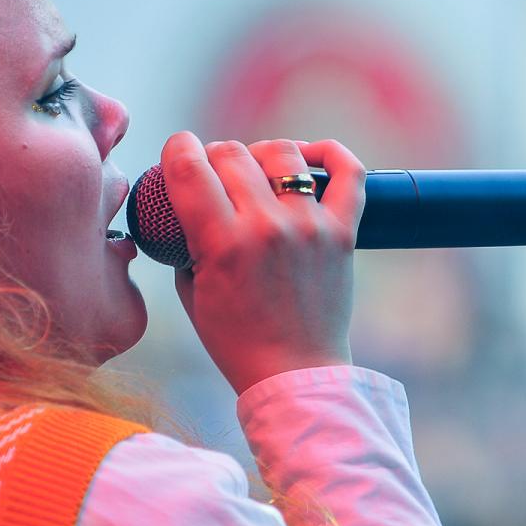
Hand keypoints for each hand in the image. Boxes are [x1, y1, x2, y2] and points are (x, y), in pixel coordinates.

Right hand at [159, 132, 366, 396]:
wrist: (294, 376)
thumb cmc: (237, 342)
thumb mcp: (192, 293)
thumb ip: (186, 242)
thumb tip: (185, 206)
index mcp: (223, 244)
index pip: (189, 166)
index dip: (177, 148)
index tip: (177, 153)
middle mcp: (267, 227)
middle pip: (232, 153)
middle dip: (213, 154)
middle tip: (213, 173)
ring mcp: (309, 226)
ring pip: (282, 153)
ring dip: (260, 154)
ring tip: (255, 171)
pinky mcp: (342, 232)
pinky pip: (348, 171)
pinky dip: (330, 153)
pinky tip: (309, 156)